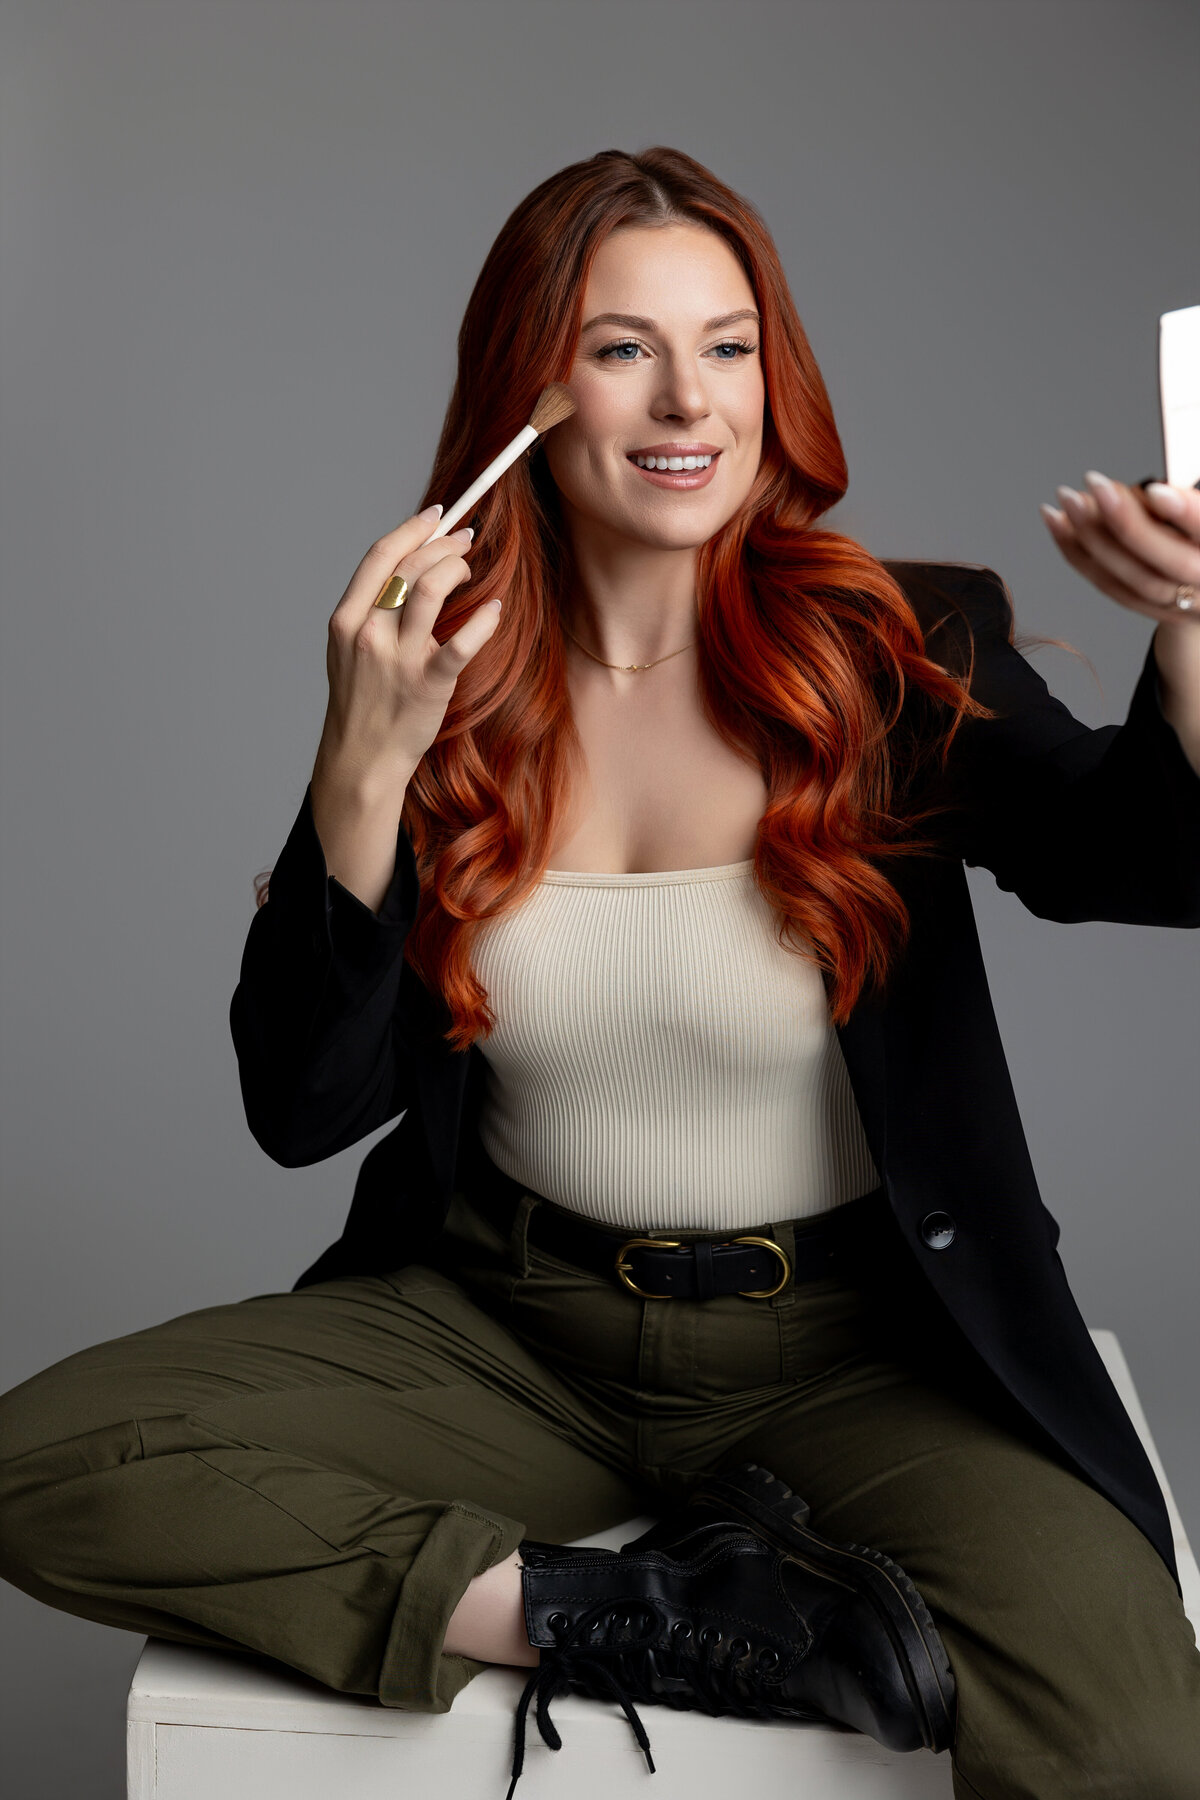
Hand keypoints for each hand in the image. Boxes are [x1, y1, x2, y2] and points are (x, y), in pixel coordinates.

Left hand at [1039, 472, 1199, 628]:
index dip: (1184, 513)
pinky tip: (1058, 522)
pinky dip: (1078, 552)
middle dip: (1126, 522)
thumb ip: (1181, 501)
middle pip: (1165, 562)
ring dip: (1091, 535)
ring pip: (1131, 577)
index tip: (1154, 491)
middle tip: (1094, 484)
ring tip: (1068, 499)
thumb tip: (1145, 491)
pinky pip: (1107, 584)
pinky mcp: (1148, 608)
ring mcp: (1178, 602)